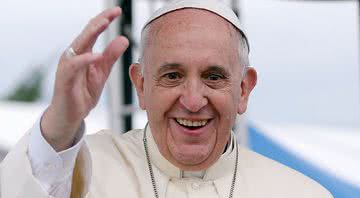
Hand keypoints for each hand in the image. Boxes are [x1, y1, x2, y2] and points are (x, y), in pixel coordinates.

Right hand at [41, 7, 128, 150]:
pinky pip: (74, 66)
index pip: (93, 31)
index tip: (118, 11)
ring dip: (91, 33)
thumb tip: (123, 38)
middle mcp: (73, 54)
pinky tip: (96, 56)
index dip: (105, 19)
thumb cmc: (83, 92)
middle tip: (113, 12)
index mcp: (83, 51)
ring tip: (104, 24)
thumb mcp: (102, 72)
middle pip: (86, 32)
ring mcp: (68, 65)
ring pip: (78, 44)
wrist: (71, 114)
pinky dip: (85, 60)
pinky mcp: (64, 78)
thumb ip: (111, 56)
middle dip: (100, 20)